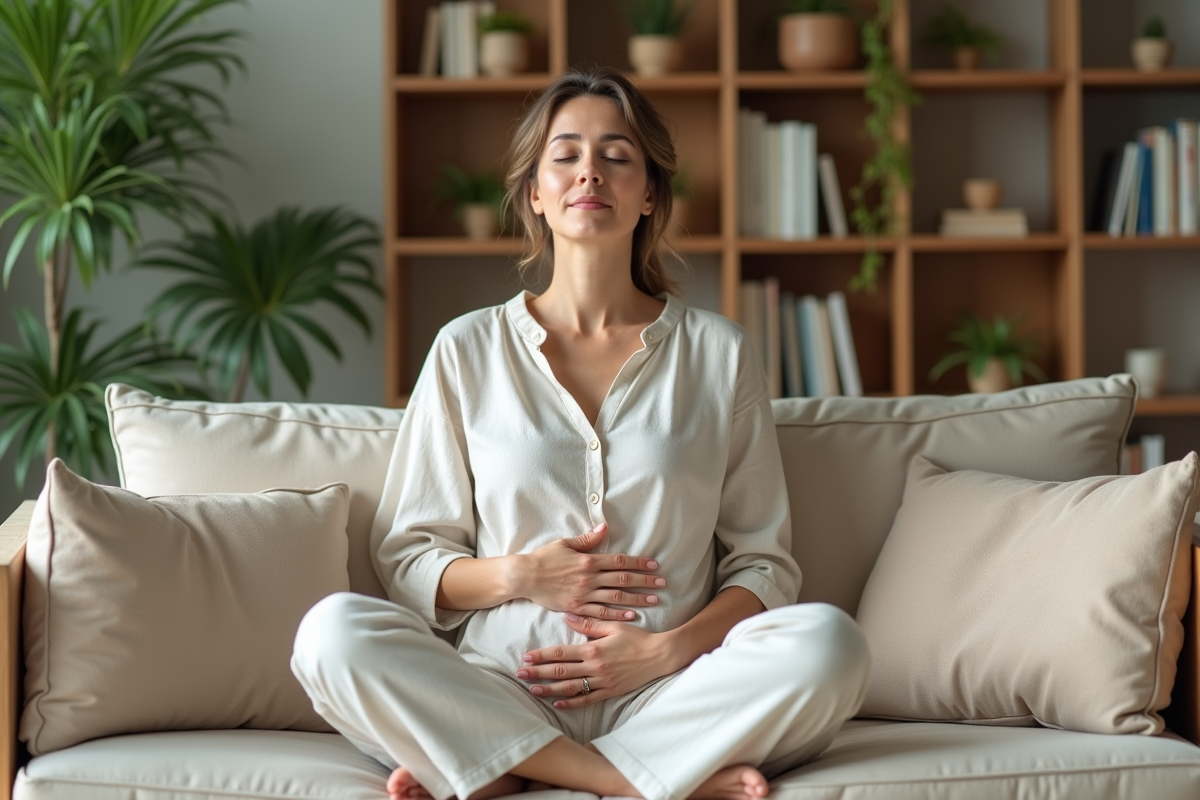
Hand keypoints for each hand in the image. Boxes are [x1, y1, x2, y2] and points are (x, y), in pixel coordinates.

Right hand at [513, 523, 664, 620]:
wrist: (524, 577)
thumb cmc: (544, 558)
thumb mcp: (565, 543)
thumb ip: (587, 539)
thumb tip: (605, 527)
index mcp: (588, 560)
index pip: (619, 561)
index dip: (638, 563)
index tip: (654, 565)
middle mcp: (589, 578)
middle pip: (622, 579)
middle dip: (644, 581)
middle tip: (662, 583)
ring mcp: (583, 594)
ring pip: (615, 597)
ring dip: (636, 599)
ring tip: (654, 600)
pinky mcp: (576, 607)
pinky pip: (600, 612)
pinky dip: (617, 614)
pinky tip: (631, 615)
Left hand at [515, 613, 676, 708]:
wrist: (660, 655)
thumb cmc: (637, 638)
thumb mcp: (613, 626)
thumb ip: (589, 624)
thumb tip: (567, 617)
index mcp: (593, 649)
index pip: (561, 653)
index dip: (542, 655)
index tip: (526, 656)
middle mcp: (595, 667)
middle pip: (560, 671)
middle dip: (538, 673)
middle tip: (520, 674)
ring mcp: (602, 681)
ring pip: (571, 688)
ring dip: (550, 690)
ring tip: (533, 690)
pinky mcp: (610, 691)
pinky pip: (587, 700)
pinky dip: (572, 703)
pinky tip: (558, 704)